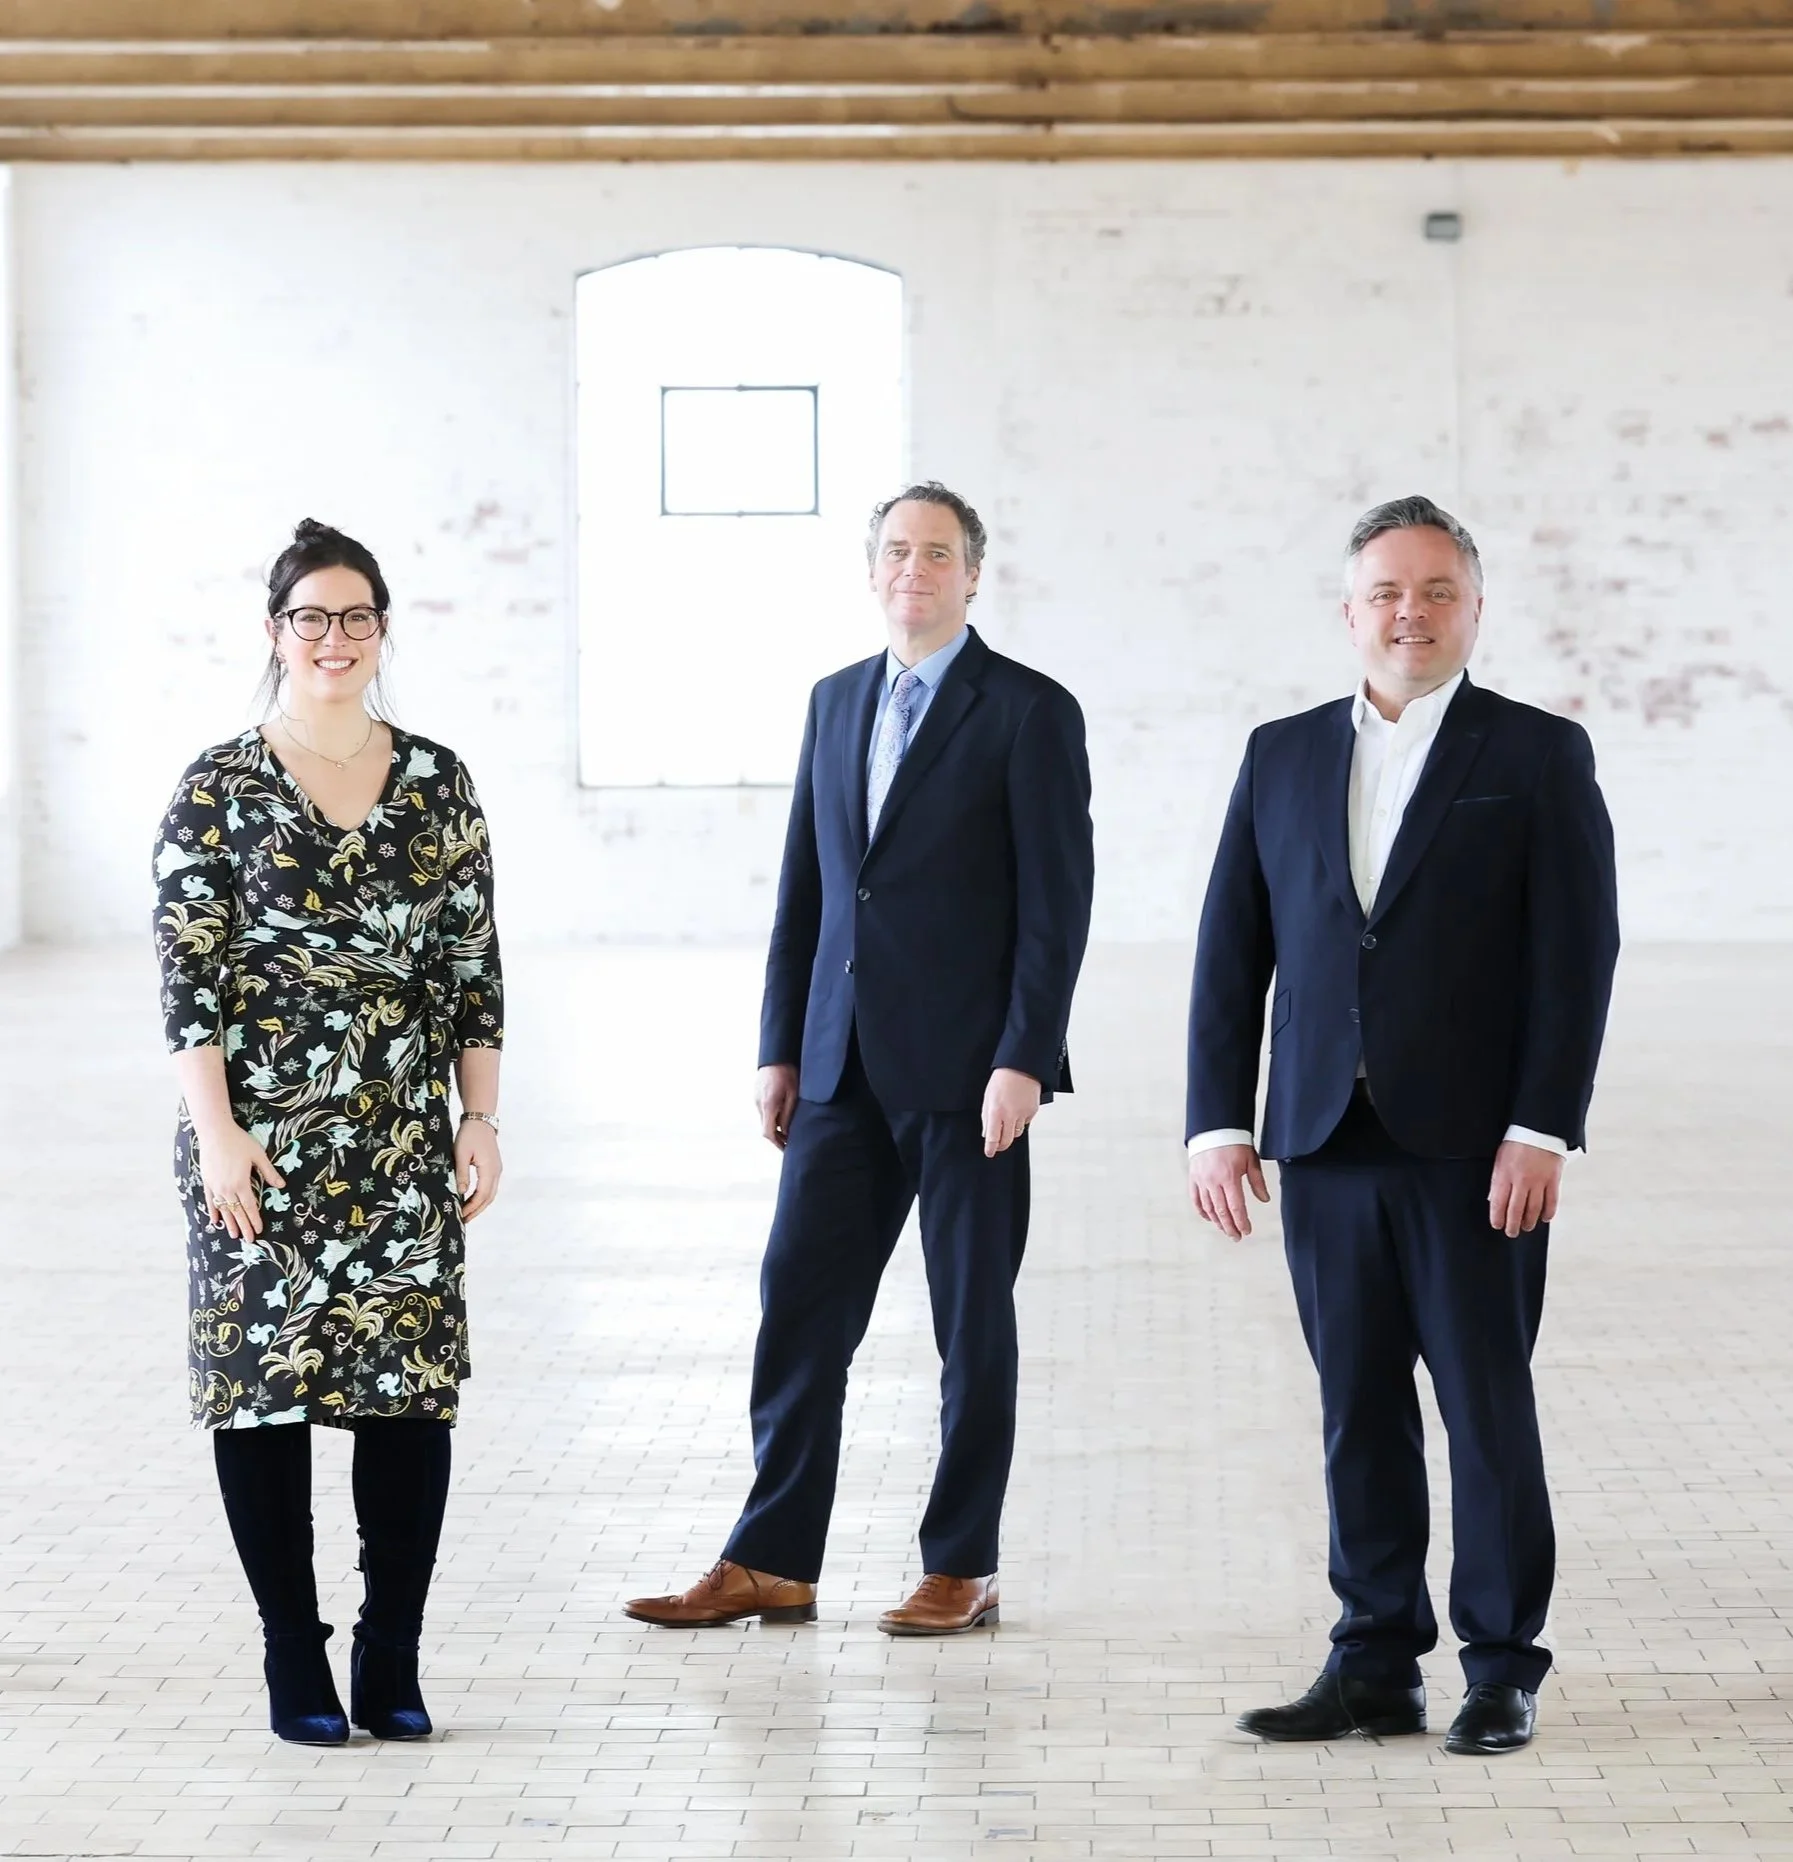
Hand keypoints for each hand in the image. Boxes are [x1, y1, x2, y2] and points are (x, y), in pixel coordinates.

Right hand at [197, 1122, 285, 1242]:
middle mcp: (227, 1188)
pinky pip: (210, 1201)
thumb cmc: (239, 1142)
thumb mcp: (258, 1155)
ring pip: (223, 1209)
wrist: (215, 1132)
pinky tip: (215, 1221)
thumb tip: (281, 1185)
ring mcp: (215, 1186)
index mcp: (241, 1183)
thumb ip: (269, 1172)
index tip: (259, 1230)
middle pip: (237, 1212)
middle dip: (244, 1226)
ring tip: (234, 1235)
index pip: (250, 1206)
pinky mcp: (207, 1182)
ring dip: (229, 1223)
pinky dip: (213, 1212)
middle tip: (249, 1240)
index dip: (254, 1219)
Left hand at [455, 1117, 502, 1219]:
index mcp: (489, 1169)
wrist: (480, 1120)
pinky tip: (471, 1199)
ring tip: (467, 1213)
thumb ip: (462, 1173)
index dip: (472, 1207)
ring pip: (490, 1193)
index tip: (460, 1216)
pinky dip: (481, 1196)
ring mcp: (496, 1169)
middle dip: (477, 1210)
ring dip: (480, 1205)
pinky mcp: (493, 1167)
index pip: (482, 1195)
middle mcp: (496, 1172)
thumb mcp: (461, 1153)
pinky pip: (489, 1187)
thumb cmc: (469, 1134)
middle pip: (489, 1197)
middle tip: (464, 1220)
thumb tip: (461, 1192)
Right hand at [757, 1064, 799, 1150]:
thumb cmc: (788, 1072)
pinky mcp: (756, 1094)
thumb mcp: (793, 1094)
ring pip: (764, 1120)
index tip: (786, 1149)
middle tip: (789, 1142)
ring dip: (774, 1127)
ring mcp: (756, 1099)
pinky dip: (771, 1117)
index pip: (768, 1133)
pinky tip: (782, 1114)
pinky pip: (763, 1110)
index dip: (777, 1144)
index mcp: (768, 1105)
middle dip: (777, 1137)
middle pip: (765, 1128)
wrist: (776, 1055)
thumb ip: (788, 1114)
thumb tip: (787, 1131)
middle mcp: (759, 1104)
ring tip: (788, 1129)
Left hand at [982, 1069, 1041, 1157]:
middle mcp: (1010, 1115)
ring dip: (1011, 1132)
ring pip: (1017, 1133)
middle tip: (998, 1145)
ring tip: (1008, 1122)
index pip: (993, 1137)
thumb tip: (986, 1133)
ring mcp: (1023, 1114)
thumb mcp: (988, 1097)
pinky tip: (1017, 1110)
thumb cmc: (1002, 1079)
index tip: (989, 1153)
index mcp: (996, 1111)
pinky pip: (1026, 1123)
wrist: (1021, 1067)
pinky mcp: (1033, 1111)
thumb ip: (986, 1117)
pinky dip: (1021, 1121)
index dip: (991, 1148)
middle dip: (1002, 1146)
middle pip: (1007, 1140)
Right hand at [1189, 1143, 1269, 1239]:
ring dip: (1217, 1222)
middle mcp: (1213, 1182)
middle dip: (1230, 1227)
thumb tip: (1264, 1199)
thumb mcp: (1251, 1160)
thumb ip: (1257, 1181)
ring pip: (1208, 1208)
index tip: (1246, 1231)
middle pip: (1222, 1212)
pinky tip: (1208, 1218)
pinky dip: (1201, 1211)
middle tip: (1236, 1237)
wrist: (1214, 1128)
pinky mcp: (1193, 1177)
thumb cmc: (1234, 1142)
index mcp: (1229, 1178)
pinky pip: (1195, 1199)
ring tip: (1225, 1229)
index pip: (1236, 1208)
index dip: (1241, 1222)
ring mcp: (1201, 1180)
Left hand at [1488, 1140, 1561, 1236]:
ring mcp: (1539, 1181)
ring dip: (1529, 1221)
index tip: (1497, 1225)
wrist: (1539, 1129)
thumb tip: (1493, 1199)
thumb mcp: (1499, 1159)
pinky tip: (1544, 1218)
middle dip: (1513, 1225)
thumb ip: (1497, 1179)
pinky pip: (1551, 1202)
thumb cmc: (1516, 1143)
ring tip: (1526, 1227)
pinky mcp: (1553, 1180)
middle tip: (1511, 1233)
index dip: (1497, 1217)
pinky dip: (1548, 1213)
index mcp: (1504, 1174)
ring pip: (1534, 1209)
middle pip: (1516, 1210)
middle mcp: (1521, 1180)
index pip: (1498, 1202)